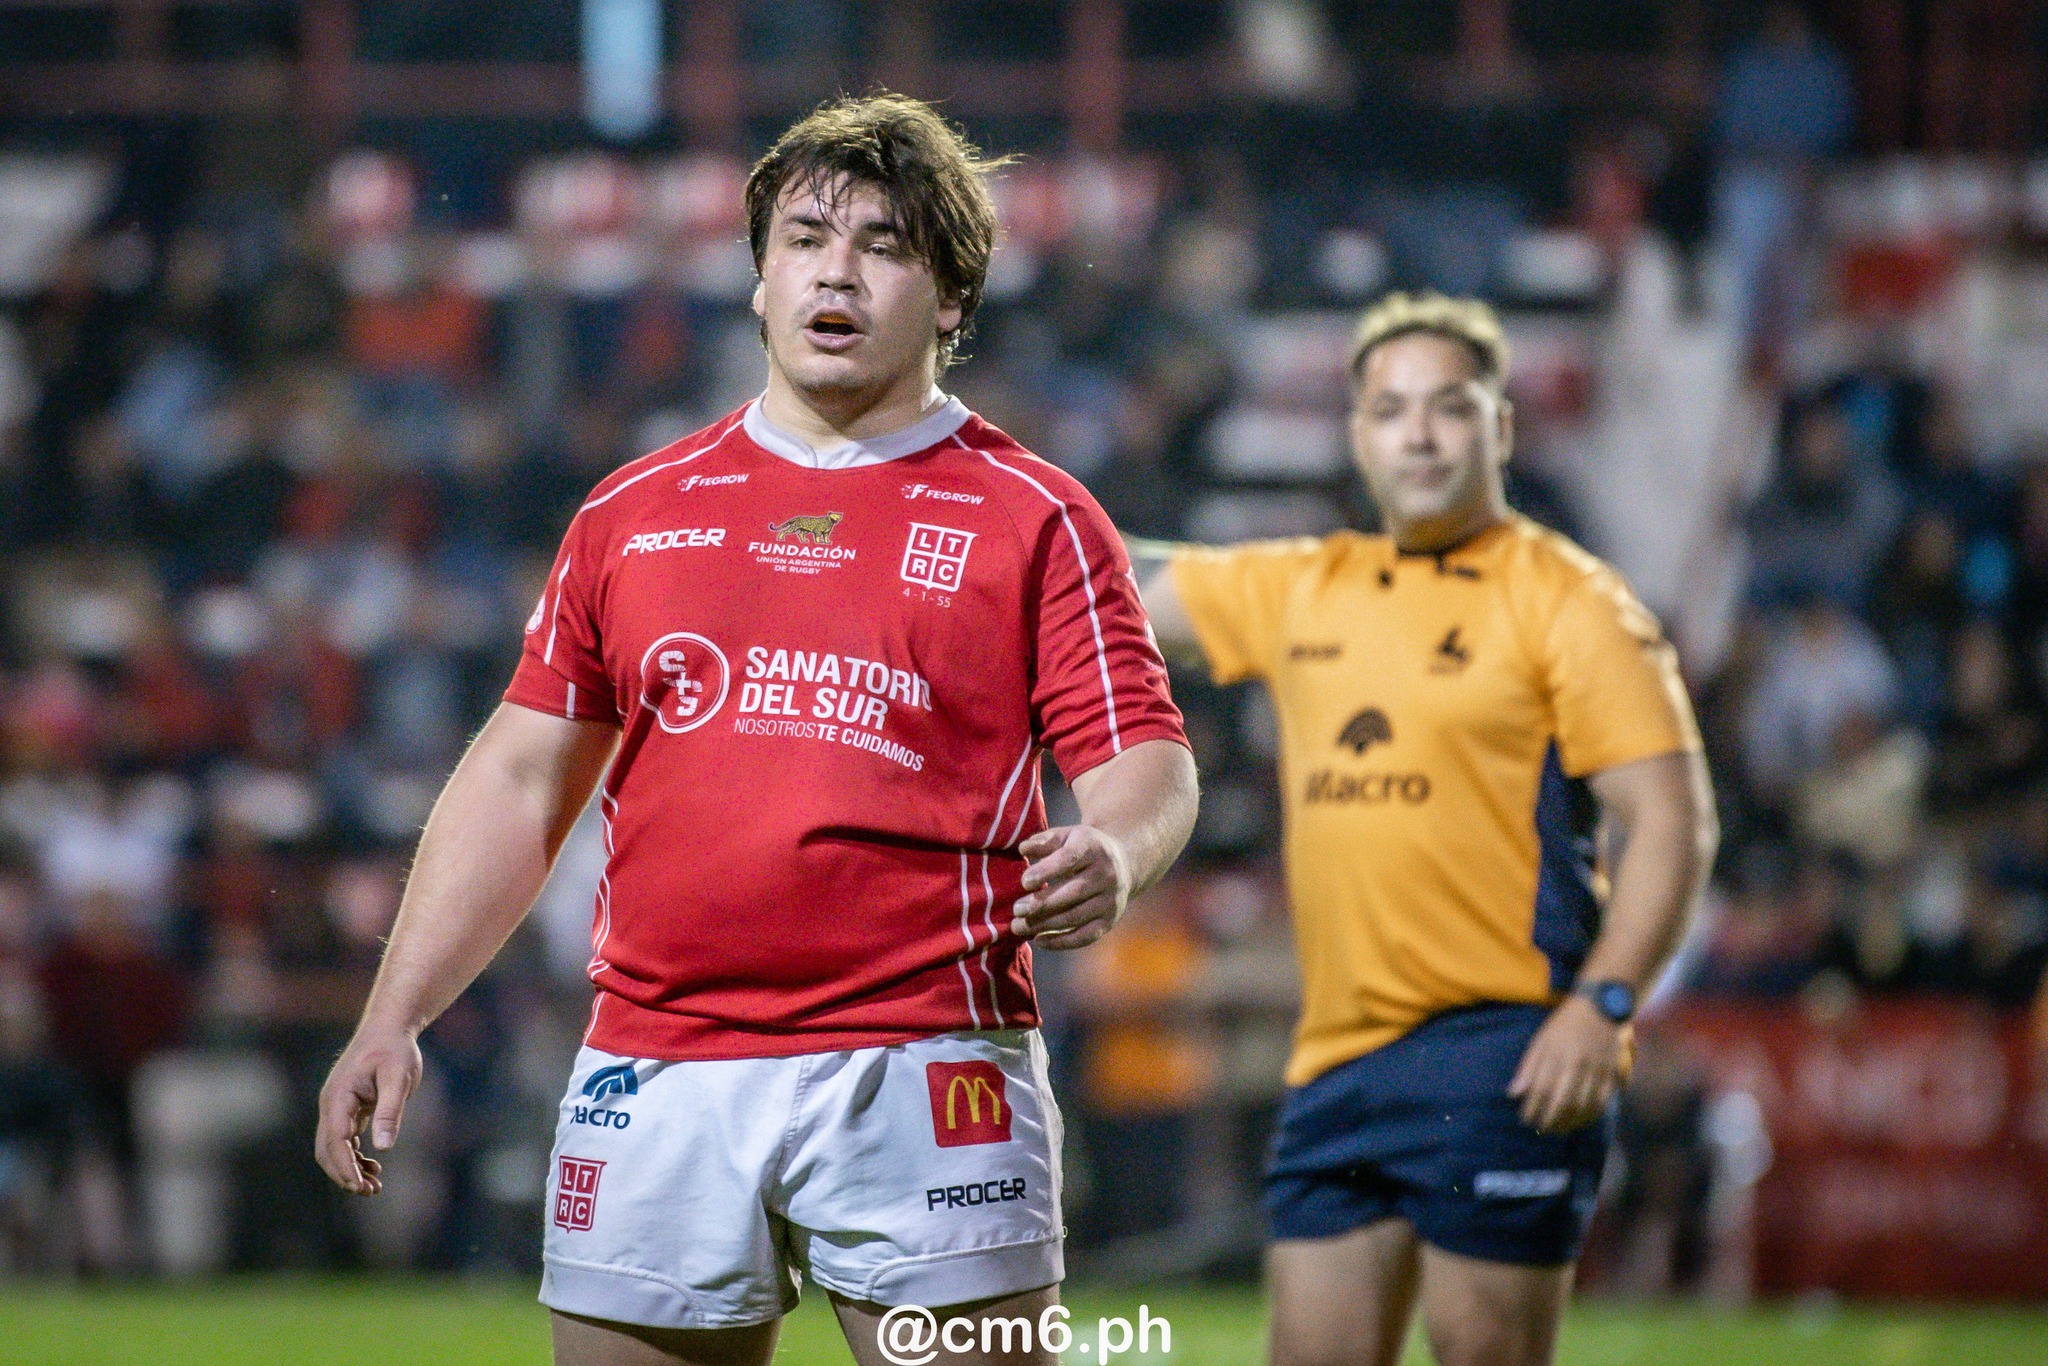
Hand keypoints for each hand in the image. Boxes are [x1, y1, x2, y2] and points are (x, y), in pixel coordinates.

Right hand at [314, 1024, 422, 1195]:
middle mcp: (331, 1104)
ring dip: (348, 1168)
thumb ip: (390, 1110)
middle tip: (370, 1191)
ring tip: (373, 1186)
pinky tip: (373, 1165)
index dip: (345, 1165)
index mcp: (339, 1096)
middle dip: (344, 1174)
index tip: (360, 1185)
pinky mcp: (346, 1109)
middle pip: (327, 1149)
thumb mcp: (398, 1077)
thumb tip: (383, 1146)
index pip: (335, 1139)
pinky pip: (343, 1140)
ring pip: (333, 1148)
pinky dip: (353, 1156)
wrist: (389, 1028)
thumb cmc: (395, 1049)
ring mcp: (336, 1107)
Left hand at [1011, 825, 1133, 949]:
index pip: (1069, 859)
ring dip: (1045, 924)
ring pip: (1076, 917)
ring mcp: (1110, 900)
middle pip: (1073, 893)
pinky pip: (1085, 936)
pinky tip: (1039, 940)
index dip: (1046, 871)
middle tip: (1016, 909)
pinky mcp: (1110, 921)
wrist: (1124, 864)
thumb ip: (1044, 841)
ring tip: (1018, 926)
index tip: (1024, 882)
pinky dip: (1061, 942)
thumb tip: (1023, 849)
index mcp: (1093, 848)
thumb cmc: (1084, 849)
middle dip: (1041, 904)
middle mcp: (1106, 875)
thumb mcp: (1067, 836)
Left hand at [1508, 995, 1624, 1133]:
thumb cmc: (1565, 1024)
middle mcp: (1577, 1063)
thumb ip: (1528, 1068)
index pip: (1541, 1089)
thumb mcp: (1541, 1040)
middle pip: (1563, 1101)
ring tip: (1559, 1130)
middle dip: (1550, 1120)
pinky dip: (1592, 1115)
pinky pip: (1603, 1100)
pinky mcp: (1612, 1072)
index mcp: (1556, 1054)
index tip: (1525, 1119)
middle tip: (1542, 1130)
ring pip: (1584, 1105)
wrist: (1601, 1007)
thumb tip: (1513, 1094)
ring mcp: (1597, 1069)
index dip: (1532, 1108)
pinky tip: (1581, 1121)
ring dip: (1570, 1122)